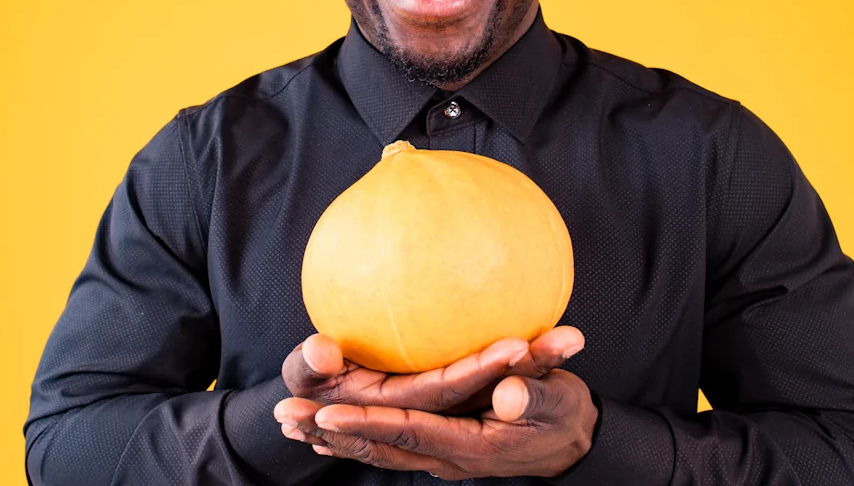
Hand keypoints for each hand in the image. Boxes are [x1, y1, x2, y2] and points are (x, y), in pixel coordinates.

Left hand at [276, 326, 584, 447]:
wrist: (569, 444)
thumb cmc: (563, 415)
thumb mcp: (558, 401)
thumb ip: (536, 393)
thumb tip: (511, 395)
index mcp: (468, 444)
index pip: (407, 431)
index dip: (367, 422)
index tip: (326, 409)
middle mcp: (445, 458)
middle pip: (377, 447)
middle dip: (328, 432)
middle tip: (284, 414)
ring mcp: (439, 459)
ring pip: (375, 451)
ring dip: (330, 438)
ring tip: (289, 423)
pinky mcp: (438, 450)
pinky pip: (386, 449)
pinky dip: (352, 442)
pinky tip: (324, 435)